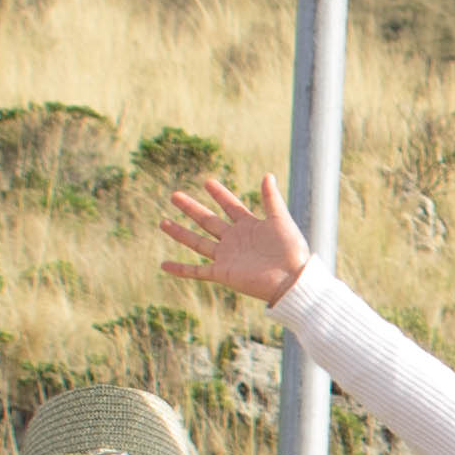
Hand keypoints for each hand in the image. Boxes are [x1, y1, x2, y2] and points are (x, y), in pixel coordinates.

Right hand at [156, 175, 311, 306]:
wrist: (292, 279)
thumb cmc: (291, 251)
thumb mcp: (280, 220)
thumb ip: (271, 199)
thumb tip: (267, 175)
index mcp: (250, 226)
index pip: (230, 206)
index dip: (220, 194)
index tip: (208, 182)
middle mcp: (235, 240)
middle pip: (208, 221)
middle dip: (191, 208)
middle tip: (174, 195)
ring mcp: (227, 257)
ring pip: (197, 242)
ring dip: (179, 233)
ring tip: (162, 222)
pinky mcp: (222, 273)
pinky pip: (196, 271)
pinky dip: (180, 269)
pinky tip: (164, 265)